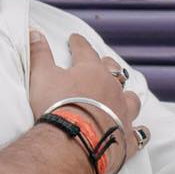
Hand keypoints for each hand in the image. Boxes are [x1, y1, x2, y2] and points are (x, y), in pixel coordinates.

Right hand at [28, 24, 145, 173]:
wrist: (73, 141)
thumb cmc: (56, 107)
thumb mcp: (41, 76)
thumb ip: (39, 54)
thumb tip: (35, 32)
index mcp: (92, 72)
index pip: (85, 51)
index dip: (79, 44)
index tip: (75, 39)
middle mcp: (112, 90)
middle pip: (114, 72)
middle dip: (108, 66)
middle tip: (105, 64)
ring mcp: (122, 114)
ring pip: (131, 100)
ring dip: (127, 97)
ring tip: (125, 97)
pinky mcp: (125, 138)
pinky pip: (137, 135)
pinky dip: (138, 132)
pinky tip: (140, 132)